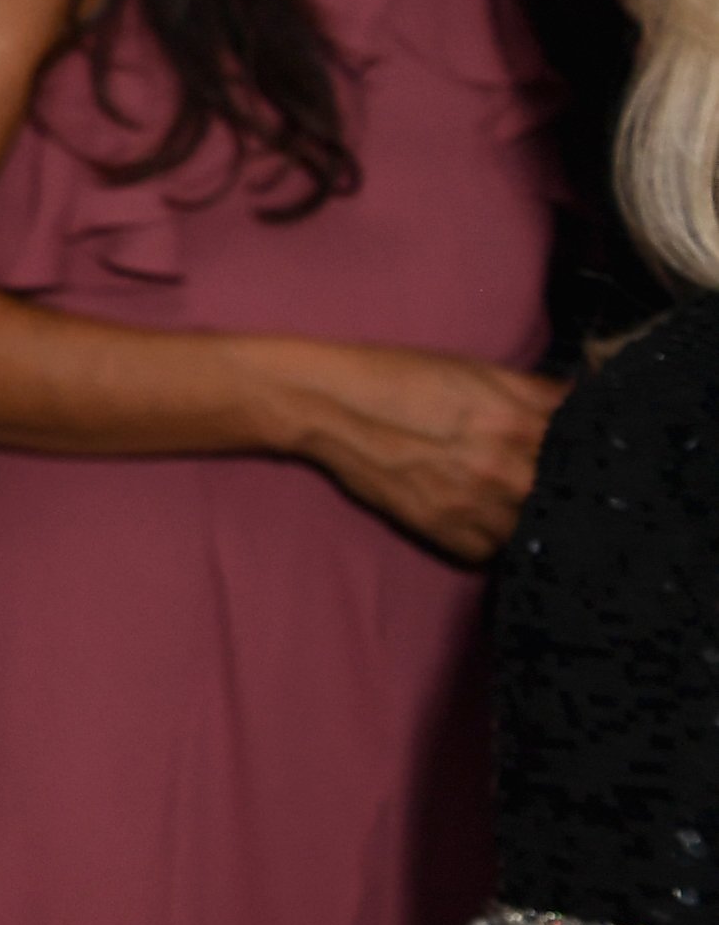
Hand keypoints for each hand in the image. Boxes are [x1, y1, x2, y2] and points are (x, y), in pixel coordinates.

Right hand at [265, 336, 566, 563]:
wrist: (330, 405)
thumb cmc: (403, 377)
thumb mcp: (478, 371)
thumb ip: (541, 391)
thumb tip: (592, 400)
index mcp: (521, 426)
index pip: (586, 456)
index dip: (592, 460)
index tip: (594, 464)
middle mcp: (505, 473)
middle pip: (565, 501)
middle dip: (568, 494)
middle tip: (566, 490)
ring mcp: (473, 508)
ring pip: (531, 533)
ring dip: (530, 521)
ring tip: (522, 507)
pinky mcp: (442, 532)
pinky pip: (489, 553)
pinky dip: (492, 542)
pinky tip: (485, 521)